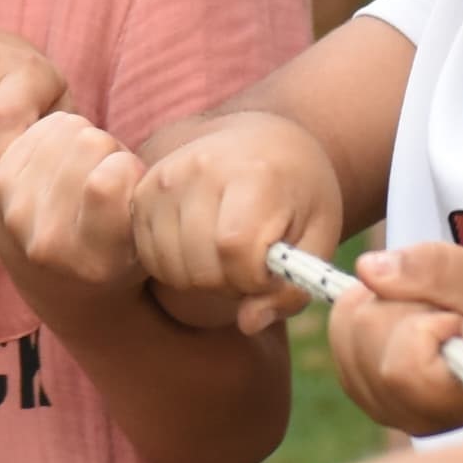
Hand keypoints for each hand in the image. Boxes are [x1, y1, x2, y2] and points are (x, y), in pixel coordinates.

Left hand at [0, 111, 146, 295]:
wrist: (56, 281)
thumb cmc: (118, 253)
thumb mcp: (147, 240)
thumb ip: (146, 205)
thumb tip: (114, 167)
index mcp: (94, 261)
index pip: (107, 182)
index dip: (129, 169)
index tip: (130, 187)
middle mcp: (46, 241)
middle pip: (90, 143)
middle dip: (110, 151)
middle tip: (108, 180)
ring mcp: (15, 211)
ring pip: (67, 127)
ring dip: (85, 141)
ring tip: (87, 173)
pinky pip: (43, 126)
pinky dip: (60, 135)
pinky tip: (63, 165)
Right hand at [128, 112, 348, 334]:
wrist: (264, 139)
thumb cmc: (298, 191)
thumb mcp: (318, 236)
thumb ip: (292, 288)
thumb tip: (247, 324)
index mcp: (254, 173)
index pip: (235, 250)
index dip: (254, 278)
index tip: (270, 269)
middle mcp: (201, 168)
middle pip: (199, 266)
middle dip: (229, 284)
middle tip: (249, 265)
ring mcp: (166, 177)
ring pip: (169, 267)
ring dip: (200, 279)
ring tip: (225, 257)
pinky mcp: (143, 190)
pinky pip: (147, 255)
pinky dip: (173, 267)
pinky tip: (199, 250)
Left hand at [333, 239, 462, 433]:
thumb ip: (436, 268)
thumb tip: (367, 268)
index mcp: (452, 407)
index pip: (401, 369)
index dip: (424, 325)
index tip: (455, 322)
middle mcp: (410, 417)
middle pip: (367, 333)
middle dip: (402, 300)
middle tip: (444, 311)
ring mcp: (379, 405)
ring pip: (347, 326)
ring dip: (382, 299)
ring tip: (427, 313)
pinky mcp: (360, 385)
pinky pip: (339, 327)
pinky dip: (366, 304)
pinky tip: (404, 315)